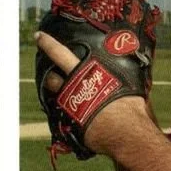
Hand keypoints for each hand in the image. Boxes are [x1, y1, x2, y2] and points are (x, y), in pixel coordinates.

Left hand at [35, 31, 147, 155]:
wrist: (126, 133)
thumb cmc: (131, 107)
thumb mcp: (129, 84)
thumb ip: (121, 76)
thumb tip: (132, 66)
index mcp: (87, 72)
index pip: (61, 54)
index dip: (48, 44)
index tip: (38, 37)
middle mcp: (73, 88)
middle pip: (51, 79)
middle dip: (50, 76)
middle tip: (54, 76)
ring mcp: (69, 107)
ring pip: (55, 99)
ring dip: (57, 97)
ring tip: (65, 97)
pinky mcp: (70, 124)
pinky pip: (63, 117)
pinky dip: (67, 115)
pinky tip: (74, 116)